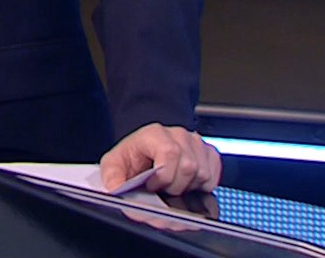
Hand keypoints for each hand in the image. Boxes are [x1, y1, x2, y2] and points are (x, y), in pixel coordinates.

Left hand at [100, 124, 221, 194]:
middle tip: (162, 188)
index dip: (163, 176)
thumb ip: (111, 175)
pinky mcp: (209, 154)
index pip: (170, 153)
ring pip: (203, 174)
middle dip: (174, 186)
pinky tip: (186, 184)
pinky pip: (213, 178)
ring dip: (187, 187)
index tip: (152, 185)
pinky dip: (201, 187)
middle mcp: (179, 135)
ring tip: (172, 185)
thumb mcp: (114, 163)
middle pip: (189, 167)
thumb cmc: (133, 155)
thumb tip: (115, 189)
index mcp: (155, 134)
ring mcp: (196, 143)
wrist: (147, 148)